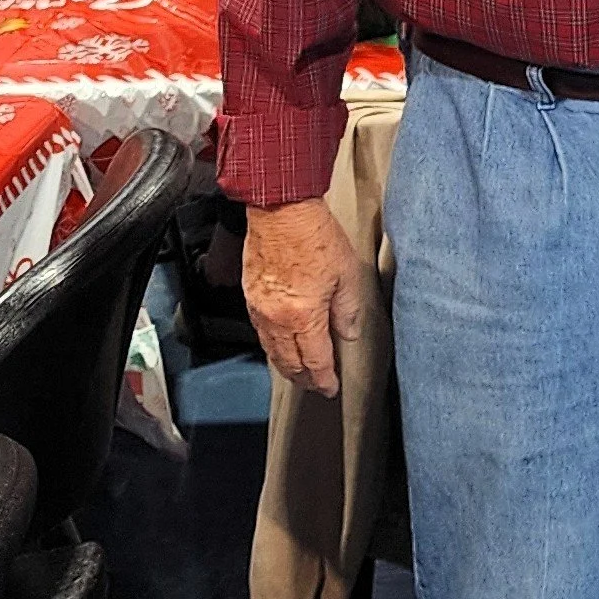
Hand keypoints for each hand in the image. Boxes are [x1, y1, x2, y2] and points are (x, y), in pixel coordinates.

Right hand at [242, 197, 368, 396]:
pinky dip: (271, 346)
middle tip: (315, 386)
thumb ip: (347, 311)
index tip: (330, 388)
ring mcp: (259, 308)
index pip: (314, 361)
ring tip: (298, 374)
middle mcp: (277, 318)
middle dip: (303, 379)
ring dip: (285, 366)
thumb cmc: (314, 236)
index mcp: (303, 317)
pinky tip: (279, 347)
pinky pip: (260, 332)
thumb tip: (347, 334)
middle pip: (289, 362)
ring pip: (271, 350)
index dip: (323, 379)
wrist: (282, 210)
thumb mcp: (346, 275)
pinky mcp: (250, 296)